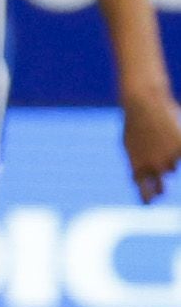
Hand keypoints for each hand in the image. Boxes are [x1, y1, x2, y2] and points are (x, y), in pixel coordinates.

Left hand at [127, 81, 179, 200]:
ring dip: (169, 155)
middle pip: (164, 178)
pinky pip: (178, 154)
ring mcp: (170, 157)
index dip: (148, 197)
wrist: (143, 104)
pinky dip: (175, 147)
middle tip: (161, 175)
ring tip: (159, 138)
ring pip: (173, 164)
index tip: (149, 203)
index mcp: (138, 167)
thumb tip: (138, 179)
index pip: (145, 190)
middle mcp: (154, 166)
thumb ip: (137, 164)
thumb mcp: (130, 146)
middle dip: (162, 176)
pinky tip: (169, 135)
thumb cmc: (135, 123)